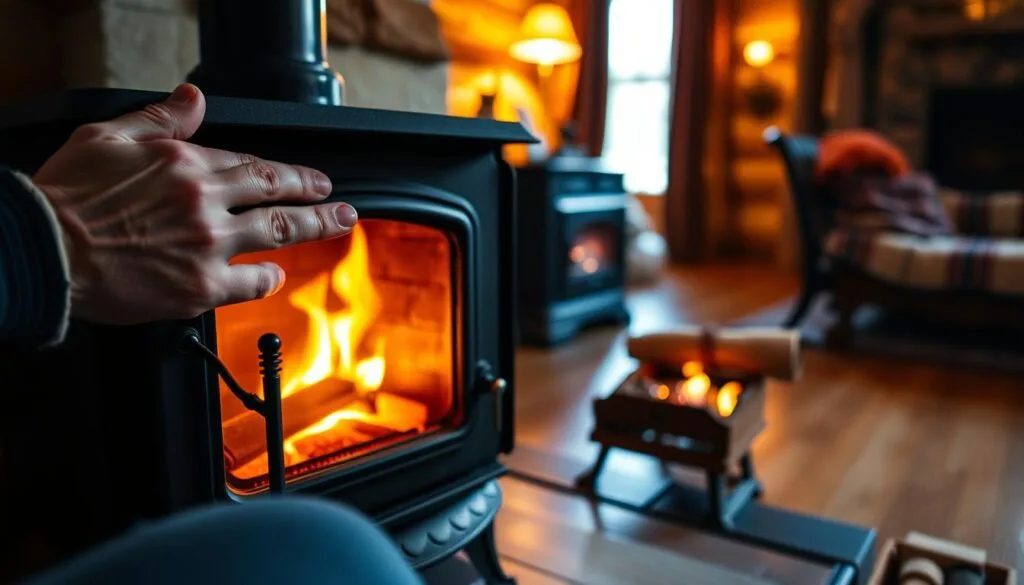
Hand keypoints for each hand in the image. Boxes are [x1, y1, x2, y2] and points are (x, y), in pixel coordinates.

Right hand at [31, 83, 357, 324]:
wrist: (45, 251)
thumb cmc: (67, 198)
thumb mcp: (106, 137)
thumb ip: (158, 120)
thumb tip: (193, 99)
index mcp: (184, 163)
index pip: (250, 164)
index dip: (284, 171)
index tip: (306, 176)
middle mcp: (205, 201)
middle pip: (276, 191)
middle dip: (315, 192)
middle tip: (338, 198)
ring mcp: (208, 245)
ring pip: (278, 231)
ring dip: (315, 225)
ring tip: (338, 223)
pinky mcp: (200, 287)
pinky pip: (252, 282)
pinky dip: (270, 277)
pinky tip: (279, 273)